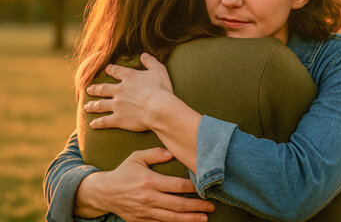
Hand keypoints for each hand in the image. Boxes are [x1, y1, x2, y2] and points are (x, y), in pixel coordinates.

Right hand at [75, 147, 213, 221]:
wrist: (103, 192)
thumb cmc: (123, 172)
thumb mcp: (136, 158)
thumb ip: (154, 153)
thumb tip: (172, 152)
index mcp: (150, 181)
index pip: (176, 185)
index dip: (192, 187)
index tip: (205, 186)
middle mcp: (149, 198)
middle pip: (178, 204)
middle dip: (196, 206)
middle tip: (211, 206)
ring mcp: (145, 212)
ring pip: (171, 217)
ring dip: (189, 219)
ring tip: (204, 218)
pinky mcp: (141, 220)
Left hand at [85, 53, 173, 130]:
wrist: (159, 108)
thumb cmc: (161, 89)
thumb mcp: (159, 70)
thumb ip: (150, 61)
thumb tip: (143, 55)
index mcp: (129, 77)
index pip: (115, 71)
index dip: (110, 69)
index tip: (106, 69)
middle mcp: (119, 90)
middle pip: (103, 88)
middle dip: (95, 89)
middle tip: (88, 90)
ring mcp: (117, 105)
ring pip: (100, 104)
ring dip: (92, 105)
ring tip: (86, 106)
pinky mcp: (118, 119)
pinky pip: (104, 121)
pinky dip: (97, 123)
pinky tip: (92, 124)